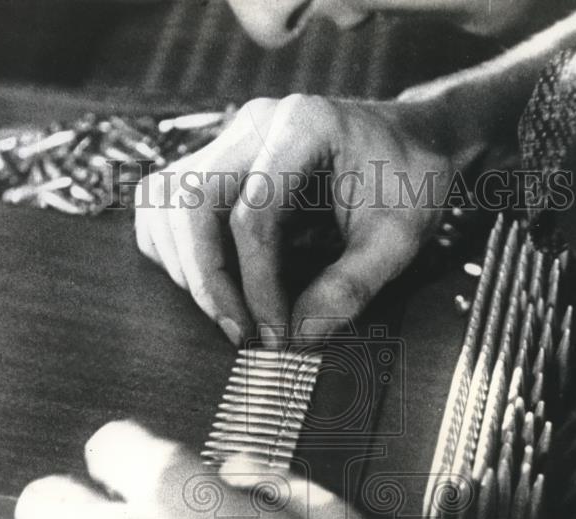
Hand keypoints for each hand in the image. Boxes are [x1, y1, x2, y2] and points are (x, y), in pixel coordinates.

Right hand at [135, 95, 454, 345]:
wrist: (409, 144)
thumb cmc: (410, 182)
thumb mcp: (399, 238)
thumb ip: (352, 287)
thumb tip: (300, 338)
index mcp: (302, 126)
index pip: (253, 215)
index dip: (258, 286)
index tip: (277, 337)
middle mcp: (254, 123)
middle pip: (191, 200)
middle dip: (207, 279)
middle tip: (241, 335)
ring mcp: (230, 138)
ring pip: (166, 198)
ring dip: (183, 264)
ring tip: (227, 314)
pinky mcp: (218, 162)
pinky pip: (165, 200)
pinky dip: (172, 246)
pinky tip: (209, 284)